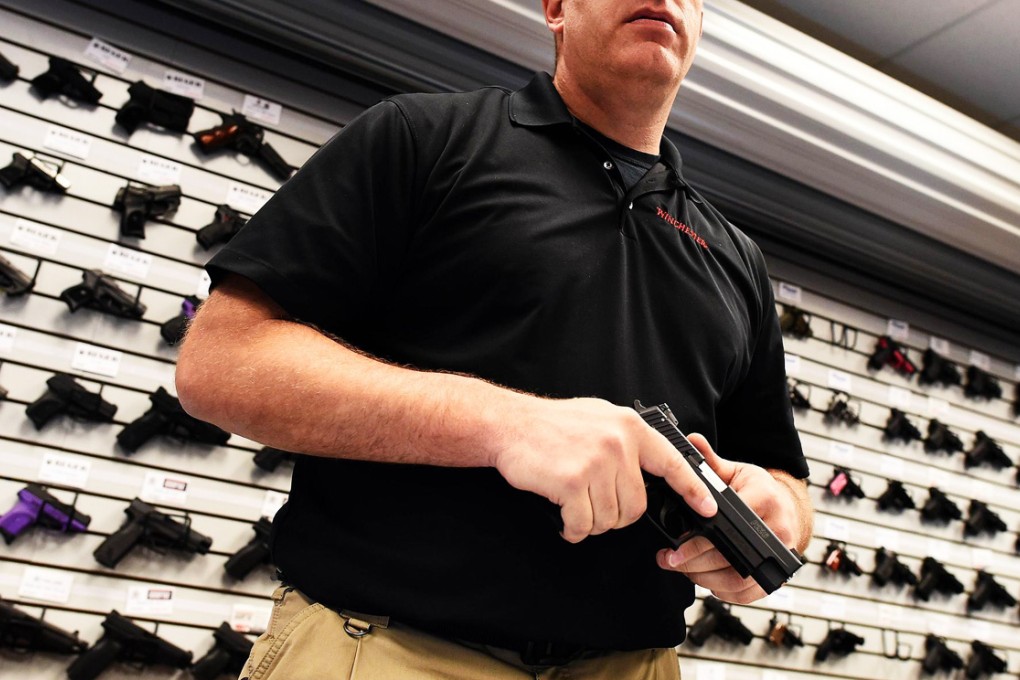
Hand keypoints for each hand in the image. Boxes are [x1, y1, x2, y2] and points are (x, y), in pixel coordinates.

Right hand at [493, 397, 717, 542]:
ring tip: (574, 504)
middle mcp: (618, 444)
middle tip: (594, 505)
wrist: (509, 425)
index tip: (709, 508)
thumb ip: (628, 439)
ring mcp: (595, 463)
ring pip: (610, 519)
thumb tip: (654, 464)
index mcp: (629, 427)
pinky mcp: (572, 482)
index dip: (694, 489)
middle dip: (616, 515)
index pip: (673, 463)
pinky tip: (564, 517)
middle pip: (636, 506)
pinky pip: (583, 524)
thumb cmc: (551, 424)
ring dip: (591, 522)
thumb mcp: (600, 417)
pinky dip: (573, 528)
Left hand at [655, 433, 801, 603]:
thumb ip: (711, 461)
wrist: (788, 510)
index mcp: (763, 498)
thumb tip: (692, 441)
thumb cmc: (760, 491)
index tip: (674, 546)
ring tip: (681, 570)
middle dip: (692, 562)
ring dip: (703, 579)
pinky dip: (722, 591)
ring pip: (736, 579)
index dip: (698, 540)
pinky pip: (746, 594)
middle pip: (728, 556)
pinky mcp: (777, 577)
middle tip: (668, 560)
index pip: (726, 524)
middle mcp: (776, 529)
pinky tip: (705, 579)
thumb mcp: (737, 471)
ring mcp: (778, 556)